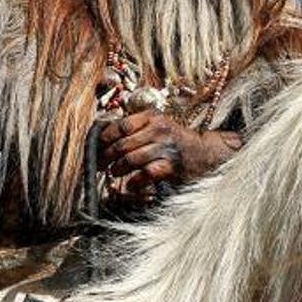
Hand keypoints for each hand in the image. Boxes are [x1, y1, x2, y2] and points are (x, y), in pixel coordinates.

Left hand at [98, 112, 241, 192]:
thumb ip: (137, 128)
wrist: (205, 154)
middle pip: (123, 144)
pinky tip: (130, 184)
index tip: (96, 147)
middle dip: (106, 157)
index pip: (122, 125)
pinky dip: (134, 182)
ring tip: (113, 173)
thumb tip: (105, 137)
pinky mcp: (171, 166)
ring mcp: (165, 148)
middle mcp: (159, 130)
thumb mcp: (159, 126)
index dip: (105, 137)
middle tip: (99, 165)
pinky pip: (145, 174)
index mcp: (153, 117)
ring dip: (117, 169)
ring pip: (130, 159)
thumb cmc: (176, 141)